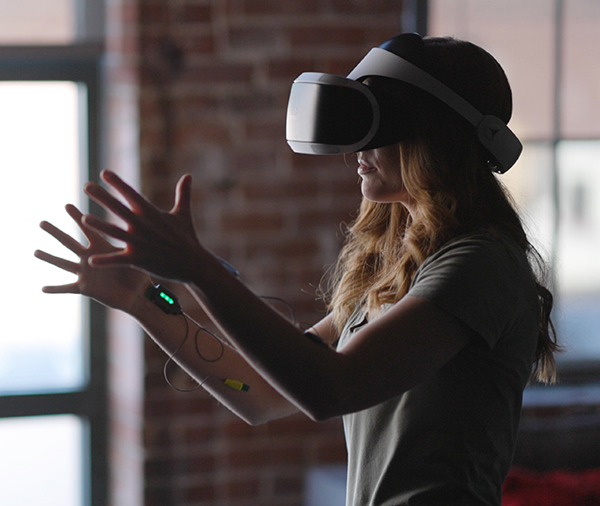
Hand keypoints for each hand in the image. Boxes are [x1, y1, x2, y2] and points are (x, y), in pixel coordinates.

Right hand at [34, 204, 150, 311]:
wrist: (138, 295)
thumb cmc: (139, 274)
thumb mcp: (132, 255)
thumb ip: (129, 243)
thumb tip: (138, 224)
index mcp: (102, 248)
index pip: (88, 229)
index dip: (78, 218)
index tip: (67, 204)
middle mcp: (90, 259)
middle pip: (69, 243)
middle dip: (56, 233)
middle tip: (41, 222)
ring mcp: (86, 273)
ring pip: (63, 264)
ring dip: (49, 258)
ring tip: (35, 252)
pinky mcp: (86, 288)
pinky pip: (67, 288)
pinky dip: (55, 289)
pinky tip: (42, 288)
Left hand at [81, 170, 206, 282]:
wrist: (193, 263)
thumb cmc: (187, 238)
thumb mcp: (183, 214)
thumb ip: (183, 193)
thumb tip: (188, 174)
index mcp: (152, 214)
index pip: (133, 195)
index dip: (118, 183)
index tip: (104, 173)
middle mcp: (144, 226)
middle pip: (120, 209)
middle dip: (103, 197)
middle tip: (87, 186)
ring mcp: (141, 243)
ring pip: (115, 233)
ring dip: (100, 226)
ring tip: (83, 219)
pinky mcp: (139, 260)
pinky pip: (119, 260)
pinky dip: (105, 261)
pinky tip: (91, 261)